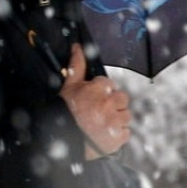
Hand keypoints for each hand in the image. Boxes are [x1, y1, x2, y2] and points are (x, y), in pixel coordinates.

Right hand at [58, 44, 130, 159]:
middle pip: (122, 99)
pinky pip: (126, 133)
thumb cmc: (64, 111)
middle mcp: (109, 104)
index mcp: (98, 89)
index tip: (93, 100)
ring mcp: (115, 122)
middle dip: (113, 104)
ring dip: (117, 120)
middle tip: (99, 112)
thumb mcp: (69, 86)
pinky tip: (105, 135)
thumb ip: (77, 65)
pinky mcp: (118, 138)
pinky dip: (118, 135)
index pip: (110, 84)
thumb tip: (78, 46)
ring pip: (126, 116)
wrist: (60, 141)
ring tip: (101, 125)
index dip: (102, 92)